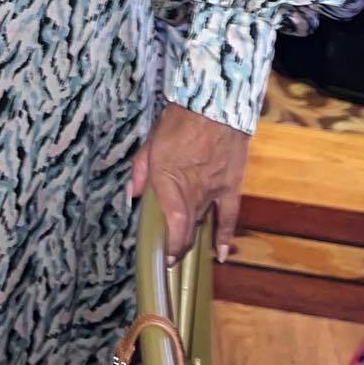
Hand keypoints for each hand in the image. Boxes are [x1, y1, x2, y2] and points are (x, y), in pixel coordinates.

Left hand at [129, 102, 250, 264]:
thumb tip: (132, 195)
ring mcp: (213, 192)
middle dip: (179, 246)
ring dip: (195, 238)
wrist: (214, 107)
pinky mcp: (231, 187)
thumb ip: (139, 171)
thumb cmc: (179, 122)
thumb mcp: (151, 143)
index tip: (165, 257)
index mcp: (168, 183)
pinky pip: (229, 217)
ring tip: (188, 252)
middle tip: (173, 256)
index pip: (173, 225)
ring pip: (203, 224)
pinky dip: (225, 236)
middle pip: (186, 228)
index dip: (170, 246)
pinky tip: (221, 254)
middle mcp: (192, 192)